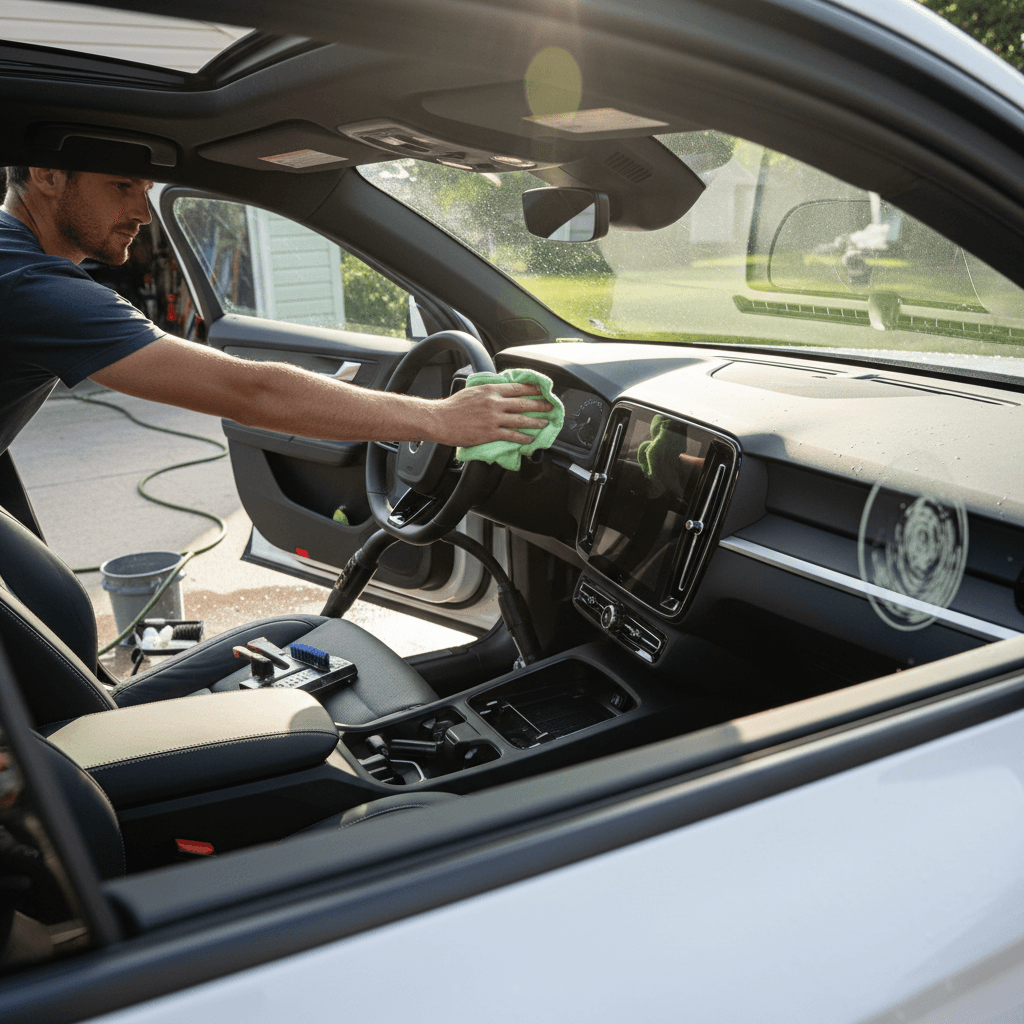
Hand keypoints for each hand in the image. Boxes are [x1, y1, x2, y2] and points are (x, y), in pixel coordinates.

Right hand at [431, 382, 553, 446]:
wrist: (440, 420)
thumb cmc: (454, 406)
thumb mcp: (473, 391)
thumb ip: (489, 391)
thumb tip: (502, 390)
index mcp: (490, 390)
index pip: (517, 387)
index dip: (533, 389)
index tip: (543, 390)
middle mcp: (494, 403)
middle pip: (523, 403)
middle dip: (540, 405)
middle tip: (550, 407)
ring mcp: (493, 419)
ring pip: (521, 420)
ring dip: (536, 422)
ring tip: (545, 423)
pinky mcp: (490, 433)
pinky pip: (511, 435)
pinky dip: (523, 437)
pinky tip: (530, 439)